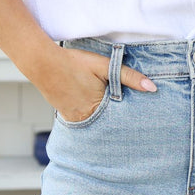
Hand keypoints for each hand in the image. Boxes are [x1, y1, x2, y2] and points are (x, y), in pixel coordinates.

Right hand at [34, 46, 156, 123]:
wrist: (42, 63)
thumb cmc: (74, 63)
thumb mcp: (104, 66)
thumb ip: (128, 77)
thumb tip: (152, 88)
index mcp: (99, 108)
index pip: (121, 121)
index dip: (130, 122)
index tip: (141, 126)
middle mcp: (87, 119)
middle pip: (109, 127)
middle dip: (119, 127)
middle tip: (133, 132)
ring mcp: (76, 121)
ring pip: (97, 127)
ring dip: (105, 125)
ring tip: (116, 127)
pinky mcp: (68, 119)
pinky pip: (85, 124)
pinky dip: (92, 121)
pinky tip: (97, 118)